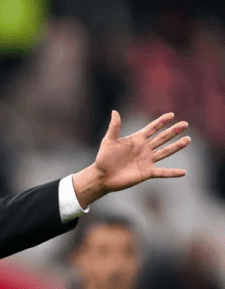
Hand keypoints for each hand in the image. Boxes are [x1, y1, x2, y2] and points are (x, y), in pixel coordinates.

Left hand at [73, 110, 189, 206]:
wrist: (102, 176)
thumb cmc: (103, 158)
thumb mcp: (108, 141)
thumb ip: (114, 127)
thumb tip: (114, 111)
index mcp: (136, 140)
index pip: (152, 128)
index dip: (161, 121)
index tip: (171, 115)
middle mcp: (144, 149)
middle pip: (162, 138)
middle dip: (173, 131)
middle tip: (185, 124)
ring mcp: (146, 161)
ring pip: (165, 152)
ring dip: (176, 146)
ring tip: (187, 140)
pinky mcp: (146, 172)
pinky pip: (163, 172)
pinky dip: (173, 173)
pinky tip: (184, 172)